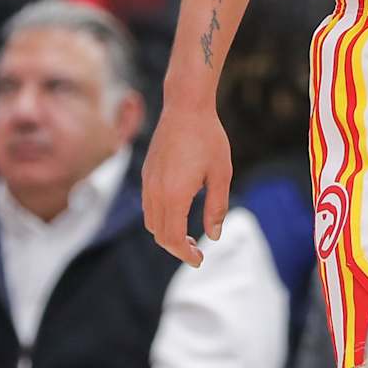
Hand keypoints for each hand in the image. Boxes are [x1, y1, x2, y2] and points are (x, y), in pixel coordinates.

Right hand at [142, 100, 232, 266]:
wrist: (185, 107)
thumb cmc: (209, 138)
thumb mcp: (221, 174)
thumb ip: (216, 207)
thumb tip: (214, 235)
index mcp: (174, 195)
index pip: (173, 238)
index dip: (185, 254)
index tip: (199, 260)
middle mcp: (155, 191)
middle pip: (159, 234)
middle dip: (177, 248)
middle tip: (197, 251)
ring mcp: (148, 182)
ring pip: (150, 221)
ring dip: (167, 234)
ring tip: (189, 236)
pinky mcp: (146, 173)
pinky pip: (148, 206)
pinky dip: (160, 218)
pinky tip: (179, 213)